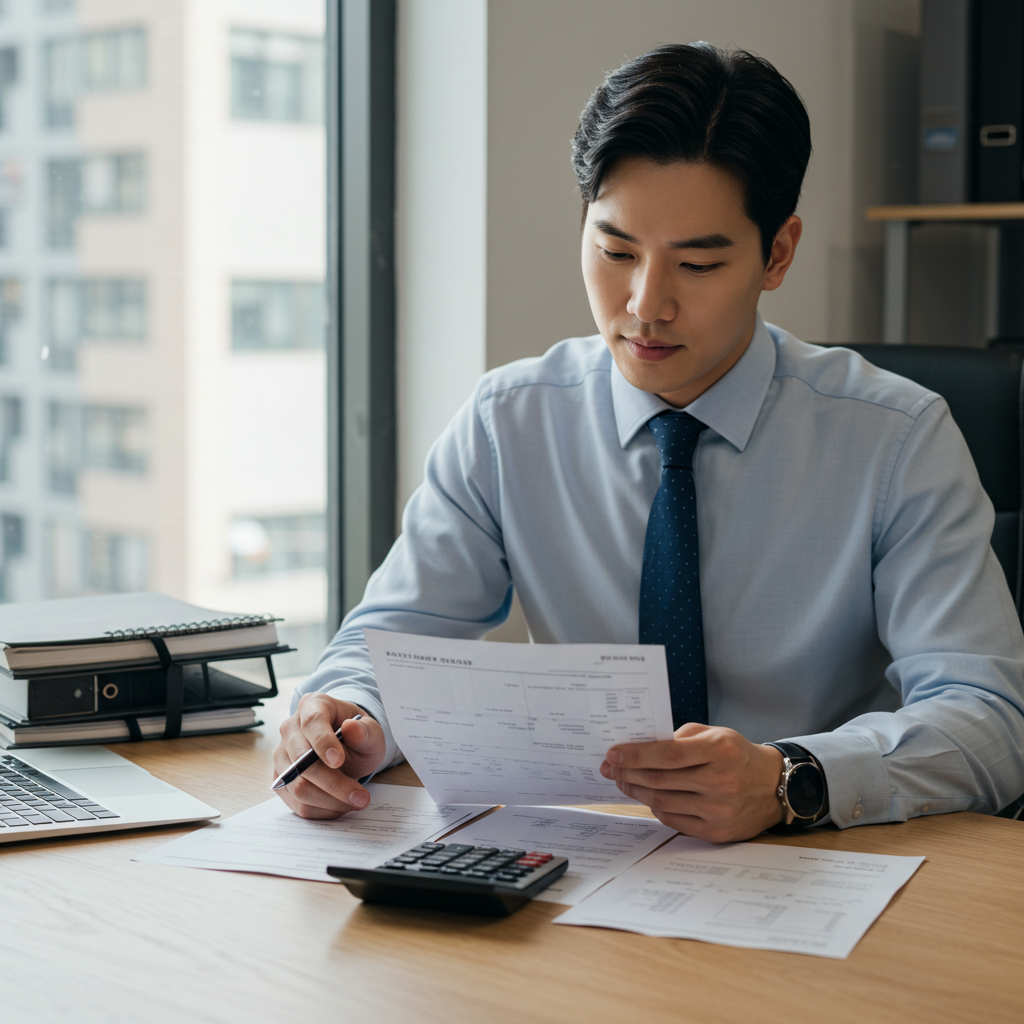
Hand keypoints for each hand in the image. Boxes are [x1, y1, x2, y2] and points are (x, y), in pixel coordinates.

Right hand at [273, 694, 386, 818]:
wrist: (349, 748)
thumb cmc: (359, 736)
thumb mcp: (371, 731)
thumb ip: (366, 731)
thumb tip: (351, 728)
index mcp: (314, 705)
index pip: (312, 722)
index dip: (323, 742)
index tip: (339, 761)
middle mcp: (291, 728)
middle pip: (301, 760)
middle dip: (333, 783)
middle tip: (361, 797)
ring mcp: (282, 754)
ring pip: (297, 785)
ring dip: (329, 800)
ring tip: (355, 801)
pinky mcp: (281, 778)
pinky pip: (295, 802)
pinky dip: (320, 809)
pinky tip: (340, 806)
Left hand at [600, 723, 784, 842]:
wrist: (773, 786)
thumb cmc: (737, 755)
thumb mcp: (715, 733)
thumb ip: (680, 738)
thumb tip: (641, 748)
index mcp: (720, 751)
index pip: (668, 755)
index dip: (636, 755)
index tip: (613, 753)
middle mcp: (721, 782)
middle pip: (660, 780)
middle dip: (628, 772)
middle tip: (610, 767)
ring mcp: (719, 811)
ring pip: (663, 802)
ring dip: (637, 790)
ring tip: (623, 780)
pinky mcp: (717, 832)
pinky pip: (674, 821)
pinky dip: (655, 807)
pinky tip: (647, 796)